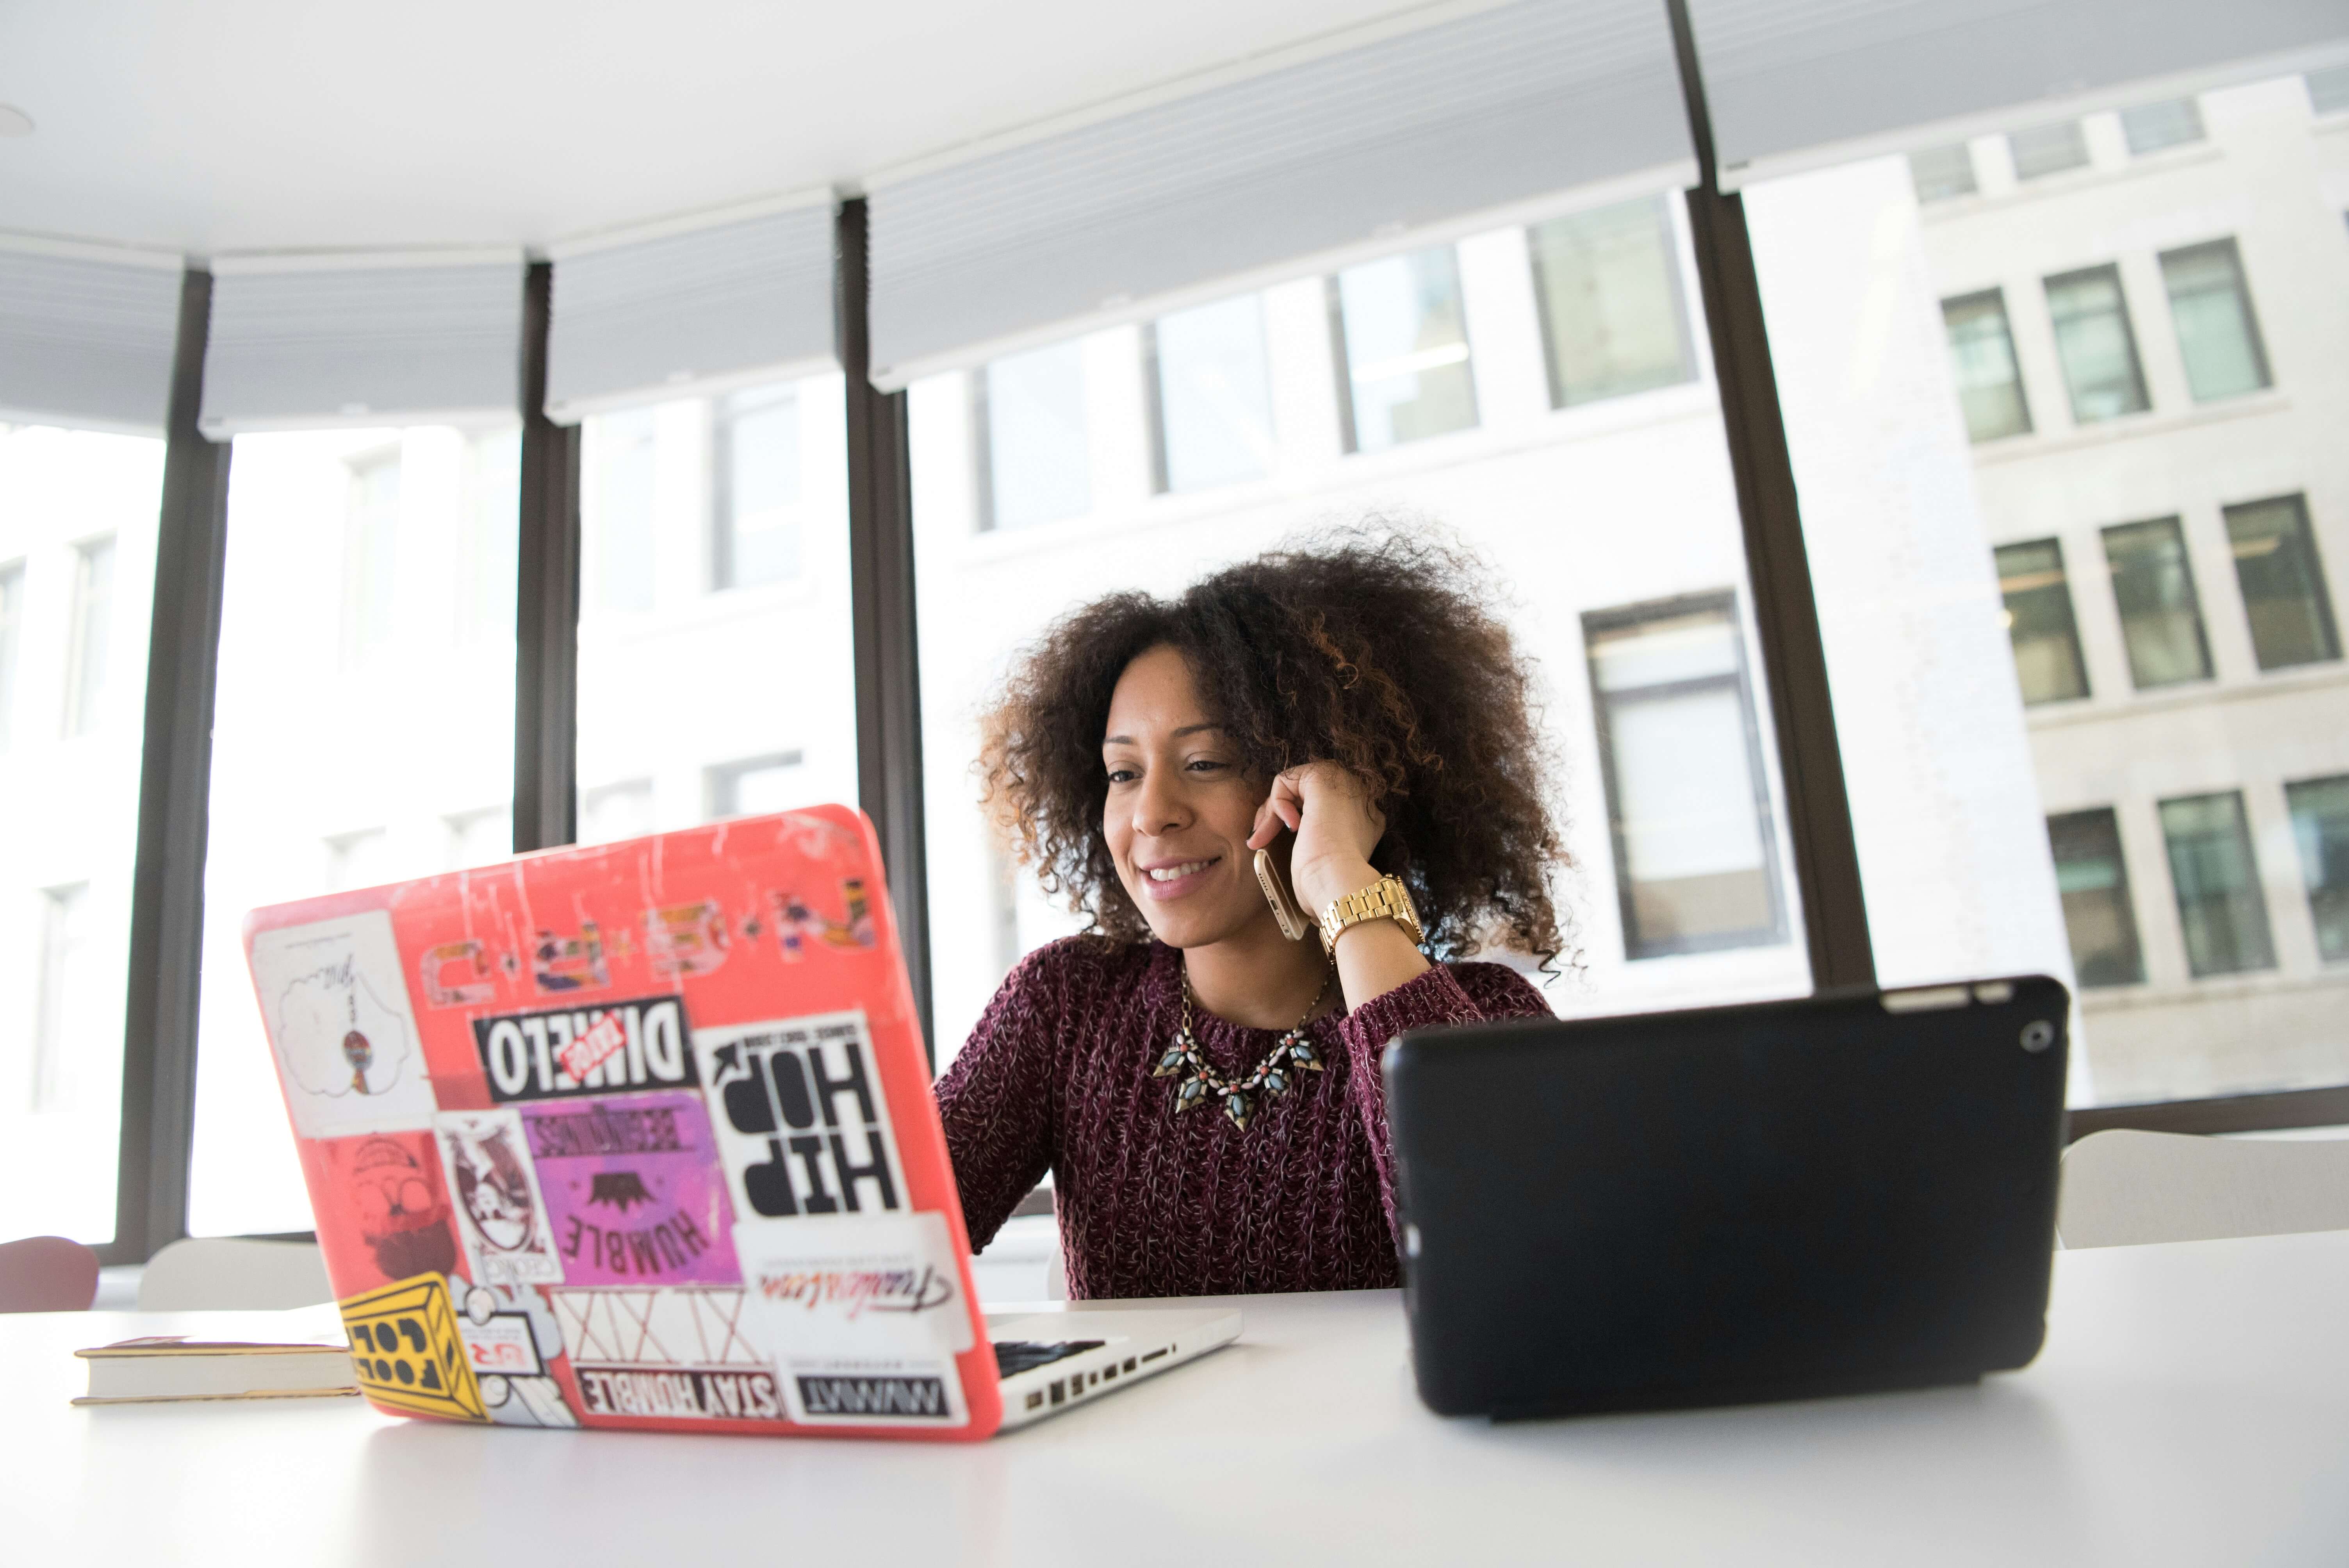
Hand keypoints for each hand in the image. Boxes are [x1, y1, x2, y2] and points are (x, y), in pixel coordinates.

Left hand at [1246, 761, 1386, 916]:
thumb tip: (1294, 835)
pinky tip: (1288, 826)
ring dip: (1273, 810)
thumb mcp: (1321, 862)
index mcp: (1362, 821)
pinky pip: (1287, 780)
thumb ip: (1313, 843)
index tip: (1275, 844)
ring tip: (1263, 835)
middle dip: (1277, 813)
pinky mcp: (1325, 777)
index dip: (1293, 820)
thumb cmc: (1328, 885)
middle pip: (1305, 794)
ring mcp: (1344, 786)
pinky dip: (1277, 802)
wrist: (1337, 882)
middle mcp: (1358, 799)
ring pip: (1294, 786)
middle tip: (1260, 838)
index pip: (1322, 808)